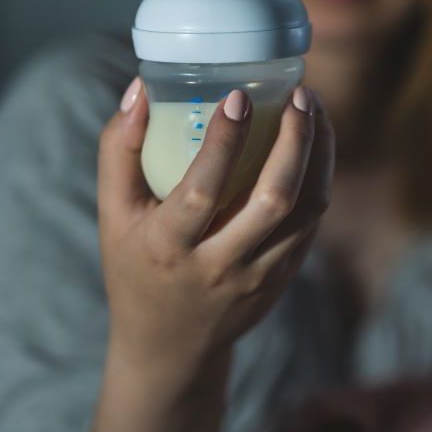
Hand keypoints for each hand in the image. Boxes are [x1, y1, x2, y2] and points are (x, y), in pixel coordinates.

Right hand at [97, 79, 333, 388]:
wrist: (171, 345)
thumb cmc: (136, 265)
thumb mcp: (113, 214)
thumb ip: (119, 150)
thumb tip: (142, 86)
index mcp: (168, 248)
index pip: (202, 191)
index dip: (224, 142)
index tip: (239, 96)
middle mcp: (218, 267)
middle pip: (272, 200)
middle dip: (294, 141)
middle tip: (301, 94)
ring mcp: (258, 276)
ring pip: (305, 211)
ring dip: (318, 154)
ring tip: (315, 108)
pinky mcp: (284, 277)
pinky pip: (312, 222)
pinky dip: (319, 177)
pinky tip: (315, 142)